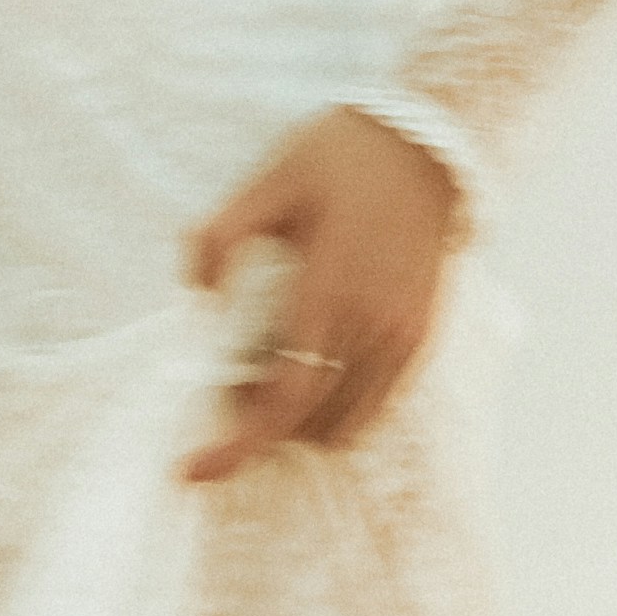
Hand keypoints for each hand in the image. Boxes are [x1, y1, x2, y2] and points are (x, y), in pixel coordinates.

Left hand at [178, 104, 464, 482]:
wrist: (423, 145)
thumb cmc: (338, 159)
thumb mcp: (266, 182)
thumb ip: (220, 236)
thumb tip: (195, 292)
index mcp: (331, 290)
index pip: (285, 397)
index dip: (238, 443)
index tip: (193, 470)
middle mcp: (375, 325)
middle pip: (311, 422)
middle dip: (259, 425)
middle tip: (227, 385)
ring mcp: (404, 335)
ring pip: (347, 424)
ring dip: (301, 418)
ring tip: (269, 369)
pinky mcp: (422, 336)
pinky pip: (377, 402)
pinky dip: (337, 404)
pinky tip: (310, 360)